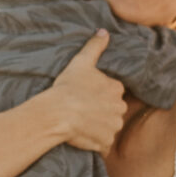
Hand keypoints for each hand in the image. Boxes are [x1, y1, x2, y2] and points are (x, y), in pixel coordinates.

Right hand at [45, 33, 125, 152]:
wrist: (57, 114)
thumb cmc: (68, 87)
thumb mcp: (81, 62)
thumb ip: (95, 47)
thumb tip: (104, 32)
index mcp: (116, 89)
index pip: (113, 92)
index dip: (99, 94)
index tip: (85, 96)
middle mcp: (119, 109)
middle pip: (113, 110)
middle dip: (102, 112)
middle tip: (83, 110)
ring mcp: (113, 127)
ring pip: (109, 127)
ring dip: (99, 127)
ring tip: (81, 124)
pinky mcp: (105, 143)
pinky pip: (103, 144)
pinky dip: (96, 143)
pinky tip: (83, 137)